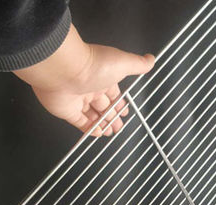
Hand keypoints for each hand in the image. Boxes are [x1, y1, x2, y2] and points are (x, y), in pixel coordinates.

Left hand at [14, 24, 154, 135]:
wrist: (65, 70)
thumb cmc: (94, 65)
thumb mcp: (123, 63)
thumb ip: (138, 64)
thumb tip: (150, 60)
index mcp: (104, 77)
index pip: (114, 94)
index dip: (120, 103)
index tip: (125, 111)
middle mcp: (91, 88)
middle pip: (104, 106)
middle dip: (113, 117)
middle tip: (119, 127)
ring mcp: (78, 99)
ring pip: (92, 115)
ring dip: (102, 124)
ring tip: (110, 132)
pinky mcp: (67, 110)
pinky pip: (79, 122)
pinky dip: (89, 129)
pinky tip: (97, 133)